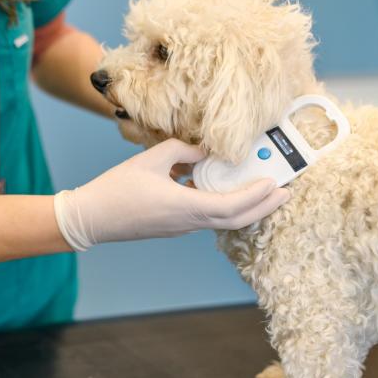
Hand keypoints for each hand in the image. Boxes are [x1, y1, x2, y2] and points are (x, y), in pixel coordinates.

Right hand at [53, 138, 289, 250]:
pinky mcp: (173, 226)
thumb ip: (183, 151)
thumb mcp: (151, 159)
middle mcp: (188, 222)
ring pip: (222, 220)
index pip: (232, 207)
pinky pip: (206, 216)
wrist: (92, 218)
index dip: (257, 197)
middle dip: (263, 207)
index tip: (276, 185)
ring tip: (263, 191)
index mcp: (185, 207)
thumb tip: (204, 151)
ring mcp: (181, 227)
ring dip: (246, 208)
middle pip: (235, 220)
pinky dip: (224, 205)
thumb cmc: (117, 189)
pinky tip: (223, 188)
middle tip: (285, 193)